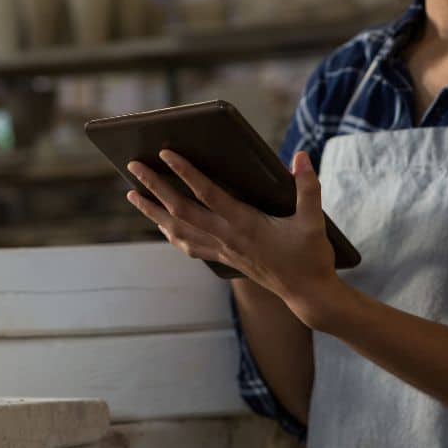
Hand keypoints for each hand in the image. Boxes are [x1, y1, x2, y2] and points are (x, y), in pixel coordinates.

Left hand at [126, 150, 340, 328]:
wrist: (307, 293)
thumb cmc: (310, 255)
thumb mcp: (314, 221)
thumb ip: (307, 187)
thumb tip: (300, 156)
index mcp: (246, 224)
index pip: (208, 194)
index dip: (185, 173)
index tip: (165, 154)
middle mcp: (227, 237)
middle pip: (181, 210)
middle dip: (154, 187)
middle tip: (133, 166)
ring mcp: (222, 250)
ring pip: (177, 230)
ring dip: (152, 212)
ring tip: (132, 195)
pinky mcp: (223, 259)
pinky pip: (188, 245)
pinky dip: (170, 232)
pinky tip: (160, 223)